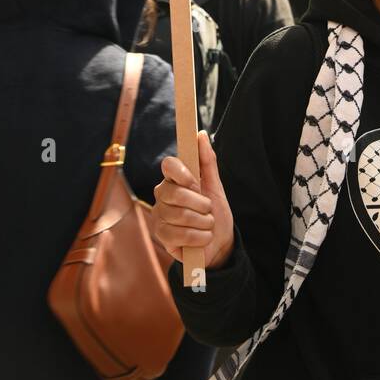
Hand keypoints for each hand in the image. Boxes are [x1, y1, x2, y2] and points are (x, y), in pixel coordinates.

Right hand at [150, 131, 234, 269]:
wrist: (219, 244)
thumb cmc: (214, 212)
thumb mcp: (215, 186)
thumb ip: (207, 161)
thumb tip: (200, 135)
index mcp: (173, 179)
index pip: (168, 165)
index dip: (181, 172)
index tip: (195, 181)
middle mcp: (162, 195)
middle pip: (175, 193)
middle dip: (200, 204)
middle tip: (208, 209)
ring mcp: (159, 216)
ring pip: (181, 215)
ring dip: (203, 222)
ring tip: (207, 224)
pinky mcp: (162, 237)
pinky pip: (180, 234)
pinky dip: (199, 237)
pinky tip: (202, 238)